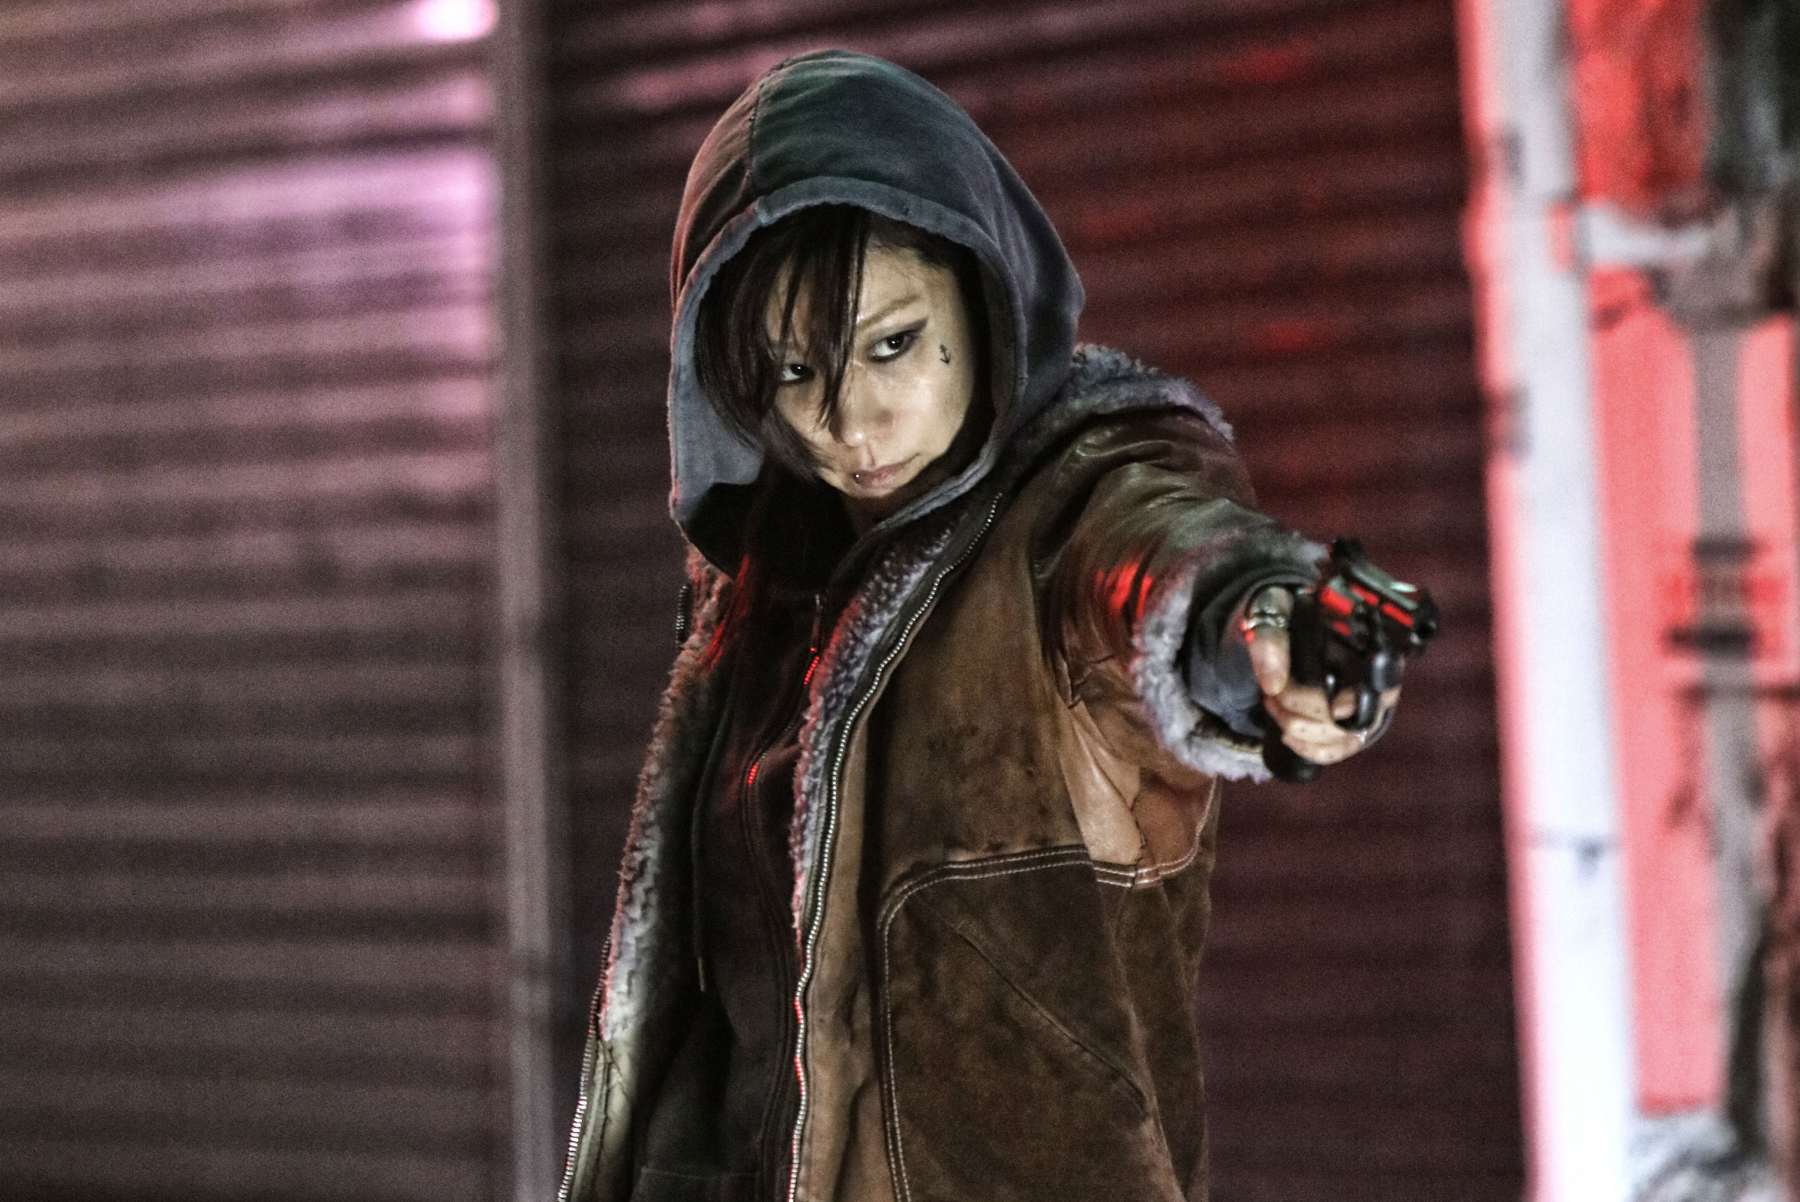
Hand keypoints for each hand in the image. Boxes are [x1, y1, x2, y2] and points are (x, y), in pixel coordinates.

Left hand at [1241, 586, 1400, 765]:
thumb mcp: (1273, 611)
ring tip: (1273, 705)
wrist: (1283, 621)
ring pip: (1345, 739)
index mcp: (1367, 645)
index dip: (1358, 703)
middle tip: (1273, 695)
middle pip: (1359, 719)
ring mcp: (1364, 705)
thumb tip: (1273, 685)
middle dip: (1308, 714)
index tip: (1333, 709)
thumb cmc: (1284, 614)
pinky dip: (1310, 750)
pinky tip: (1288, 736)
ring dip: (1301, 729)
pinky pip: (1338, 751)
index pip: (1382, 684)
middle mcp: (1374, 679)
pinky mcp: (1348, 725)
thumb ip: (1271, 639)